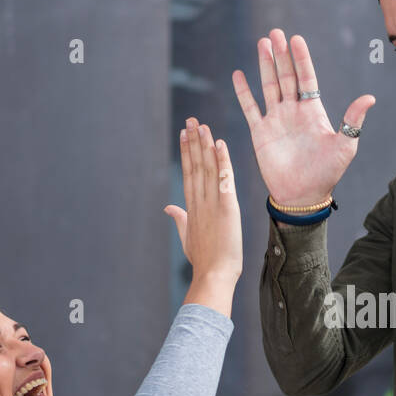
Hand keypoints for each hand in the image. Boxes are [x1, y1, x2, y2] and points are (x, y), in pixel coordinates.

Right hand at [166, 118, 242, 282]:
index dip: (187, 153)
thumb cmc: (203, 261)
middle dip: (193, 142)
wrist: (214, 275)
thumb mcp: (187, 237)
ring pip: (207, 168)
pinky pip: (224, 179)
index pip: (189, 174)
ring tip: (201, 125)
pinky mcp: (226, 207)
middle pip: (195, 165)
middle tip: (192, 120)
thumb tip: (168, 208)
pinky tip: (220, 144)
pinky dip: (222, 161)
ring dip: (204, 145)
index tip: (184, 134)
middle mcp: (199, 202)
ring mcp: (211, 204)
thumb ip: (179, 219)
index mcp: (192, 208)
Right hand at [231, 28, 375, 205]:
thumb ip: (353, 120)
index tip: (296, 39)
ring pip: (268, 86)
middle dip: (281, 54)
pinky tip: (238, 74)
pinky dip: (244, 92)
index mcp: (313, 111)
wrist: (303, 195)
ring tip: (262, 44)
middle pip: (285, 76)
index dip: (301, 59)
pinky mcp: (260, 133)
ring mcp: (276, 120)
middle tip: (275, 32)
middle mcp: (293, 111)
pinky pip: (250, 108)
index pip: (306, 78)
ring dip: (265, 65)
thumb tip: (370, 97)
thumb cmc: (327, 173)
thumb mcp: (345, 145)